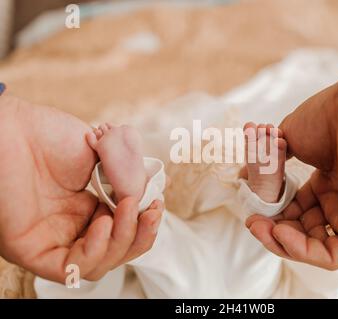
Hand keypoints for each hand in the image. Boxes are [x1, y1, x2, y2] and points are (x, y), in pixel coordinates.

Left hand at [0, 95, 162, 282]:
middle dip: (140, 236)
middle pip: (114, 252)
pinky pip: (70, 268)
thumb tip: (148, 201)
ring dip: (123, 240)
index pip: (122, 232)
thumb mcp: (106, 157)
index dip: (143, 224)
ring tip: (128, 209)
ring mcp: (51, 239)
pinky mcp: (31, 249)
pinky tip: (104, 222)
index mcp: (86, 207)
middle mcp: (69, 227)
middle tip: (151, 211)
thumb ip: (129, 182)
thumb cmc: (52, 135)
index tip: (157, 204)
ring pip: (97, 265)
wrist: (15, 127)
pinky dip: (95, 251)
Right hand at [246, 73, 337, 269]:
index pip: (298, 211)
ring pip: (315, 247)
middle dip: (274, 231)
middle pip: (304, 231)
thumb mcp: (288, 139)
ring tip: (260, 228)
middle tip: (252, 221)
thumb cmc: (330, 117)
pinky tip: (280, 232)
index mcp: (329, 183)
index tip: (252, 209)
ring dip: (282, 243)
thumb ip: (267, 161)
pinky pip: (332, 254)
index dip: (273, 214)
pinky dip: (302, 250)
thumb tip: (242, 175)